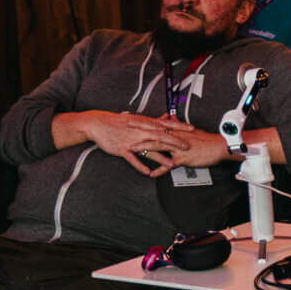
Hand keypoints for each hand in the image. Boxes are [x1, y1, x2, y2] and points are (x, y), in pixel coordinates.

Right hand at [63, 110, 203, 176]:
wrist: (98, 124)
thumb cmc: (119, 122)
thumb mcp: (137, 119)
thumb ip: (153, 121)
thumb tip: (167, 117)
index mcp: (144, 123)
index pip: (165, 124)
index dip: (179, 126)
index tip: (192, 128)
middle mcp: (140, 131)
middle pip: (161, 136)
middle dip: (175, 142)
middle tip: (188, 147)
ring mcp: (131, 140)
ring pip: (148, 149)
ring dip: (160, 157)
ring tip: (171, 164)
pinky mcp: (122, 149)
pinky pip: (132, 159)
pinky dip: (140, 165)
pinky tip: (147, 172)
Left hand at [138, 120, 237, 171]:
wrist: (220, 147)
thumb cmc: (207, 141)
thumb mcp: (191, 131)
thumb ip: (178, 125)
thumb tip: (171, 117)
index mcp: (176, 131)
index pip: (155, 124)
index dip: (141, 121)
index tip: (129, 118)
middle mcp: (175, 137)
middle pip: (152, 133)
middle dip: (136, 132)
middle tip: (122, 130)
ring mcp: (178, 147)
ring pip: (158, 146)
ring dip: (143, 148)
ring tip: (130, 150)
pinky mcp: (183, 158)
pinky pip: (169, 164)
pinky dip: (160, 170)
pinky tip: (151, 174)